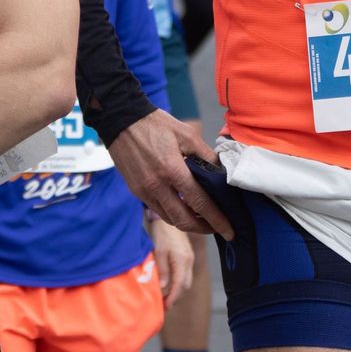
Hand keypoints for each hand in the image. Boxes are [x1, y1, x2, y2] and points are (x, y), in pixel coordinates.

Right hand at [107, 109, 230, 237]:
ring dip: (187, 222)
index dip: (217, 219)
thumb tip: (222, 173)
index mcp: (173, 170)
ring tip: (201, 218)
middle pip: (184, 219)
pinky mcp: (136, 191)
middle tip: (217, 227)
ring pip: (170, 218)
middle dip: (203, 228)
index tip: (229, 230)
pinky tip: (182, 207)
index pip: (200, 203)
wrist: (121, 120)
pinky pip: (157, 210)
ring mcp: (144, 191)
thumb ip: (205, 155)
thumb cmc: (156, 124)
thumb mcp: (186, 134)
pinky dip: (172, 213)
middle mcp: (157, 186)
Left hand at [147, 218, 194, 307]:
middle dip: (176, 297)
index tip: (165, 307)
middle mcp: (189, 261)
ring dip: (177, 292)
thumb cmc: (162, 233)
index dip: (173, 298)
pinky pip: (185, 275)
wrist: (168, 218)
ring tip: (165, 299)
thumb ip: (162, 270)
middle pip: (186, 285)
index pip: (180, 285)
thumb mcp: (159, 252)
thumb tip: (163, 288)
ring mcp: (189, 259)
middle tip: (163, 306)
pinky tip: (169, 286)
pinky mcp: (187, 257)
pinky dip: (178, 284)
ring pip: (186, 281)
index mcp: (182, 260)